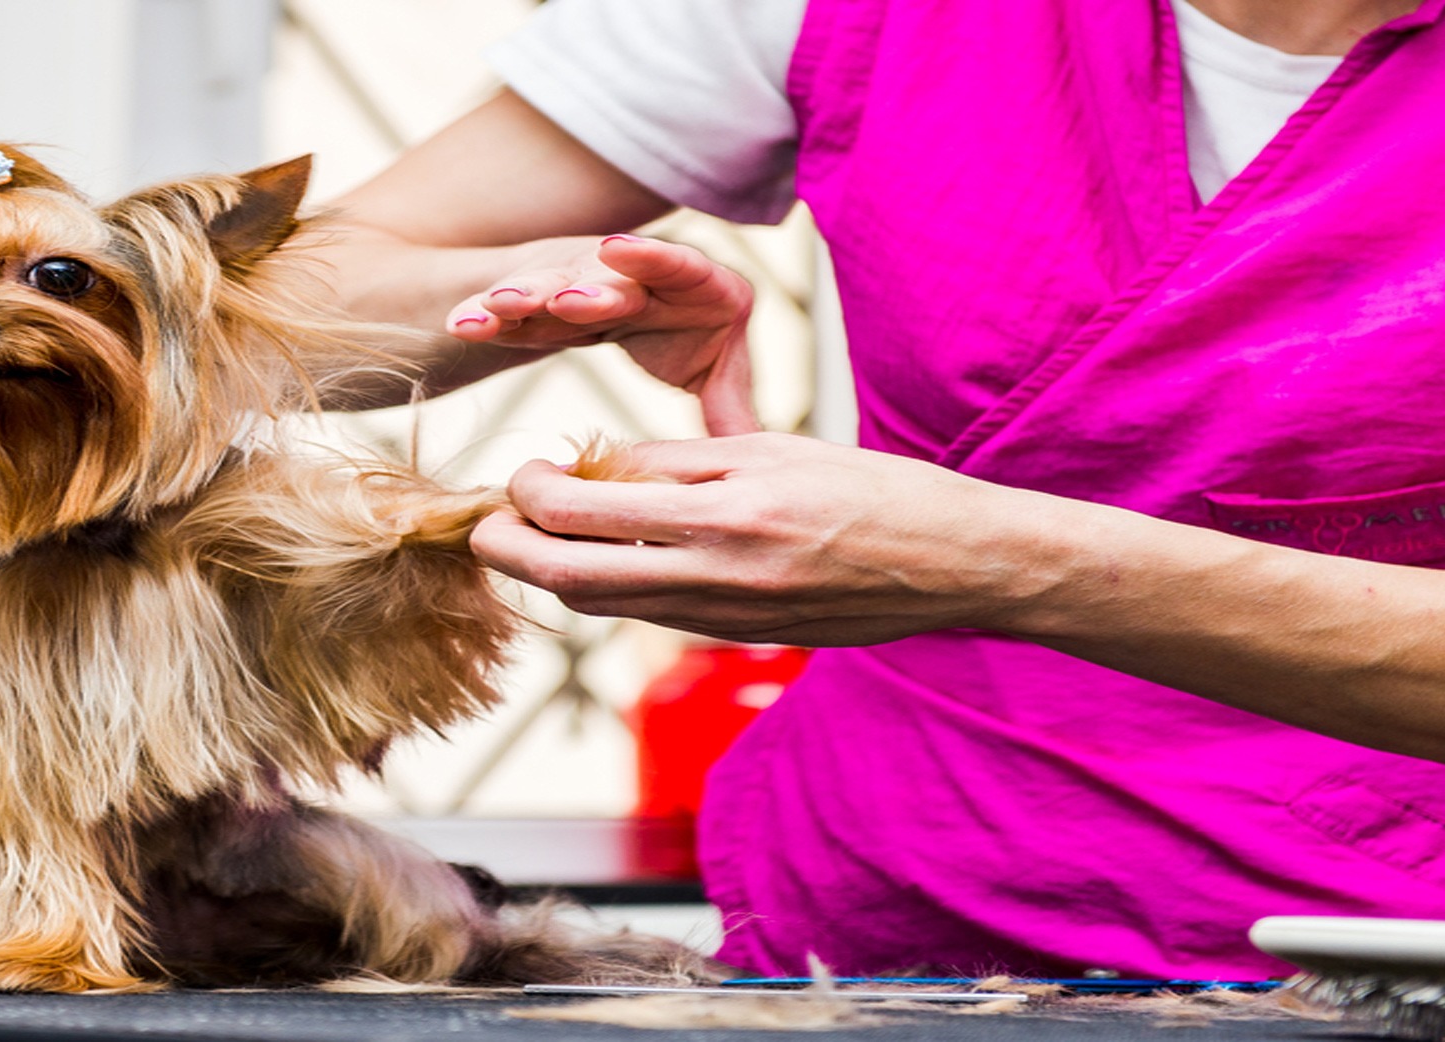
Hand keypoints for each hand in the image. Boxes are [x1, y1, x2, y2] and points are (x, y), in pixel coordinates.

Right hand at [444, 234, 759, 435]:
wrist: (604, 301)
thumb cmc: (670, 333)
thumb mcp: (706, 367)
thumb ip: (729, 404)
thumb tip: (760, 465)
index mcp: (685, 284)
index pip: (675, 264)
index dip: (650, 257)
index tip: (618, 250)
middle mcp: (624, 273)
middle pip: (606, 278)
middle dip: (587, 288)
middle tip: (570, 300)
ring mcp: (569, 280)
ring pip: (546, 286)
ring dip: (524, 296)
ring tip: (502, 308)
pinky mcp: (527, 298)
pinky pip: (503, 308)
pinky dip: (483, 314)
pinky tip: (461, 325)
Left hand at [469, 433, 1070, 644]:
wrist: (960, 565)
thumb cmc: (874, 490)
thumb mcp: (773, 448)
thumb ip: (680, 463)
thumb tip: (599, 469)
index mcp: (725, 510)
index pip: (584, 506)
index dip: (532, 490)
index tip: (521, 472)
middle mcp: (717, 574)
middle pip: (569, 576)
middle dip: (509, 551)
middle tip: (483, 524)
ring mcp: (726, 618)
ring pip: (603, 606)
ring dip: (554, 575)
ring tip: (532, 539)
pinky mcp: (739, 641)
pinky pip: (650, 617)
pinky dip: (611, 589)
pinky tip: (605, 559)